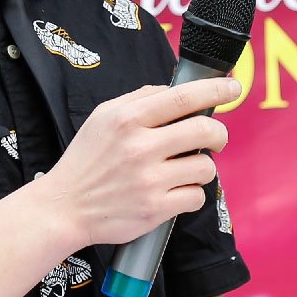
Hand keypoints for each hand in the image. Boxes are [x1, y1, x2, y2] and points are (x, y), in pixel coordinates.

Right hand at [40, 78, 239, 246]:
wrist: (64, 208)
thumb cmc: (85, 161)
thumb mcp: (102, 117)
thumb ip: (138, 99)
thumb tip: (174, 91)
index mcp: (127, 119)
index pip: (182, 97)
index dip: (215, 90)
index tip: (232, 88)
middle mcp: (139, 147)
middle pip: (205, 130)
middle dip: (219, 134)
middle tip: (215, 139)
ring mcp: (149, 180)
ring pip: (205, 167)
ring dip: (201, 168)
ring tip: (182, 171)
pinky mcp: (155, 209)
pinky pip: (196, 197)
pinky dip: (190, 195)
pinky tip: (173, 193)